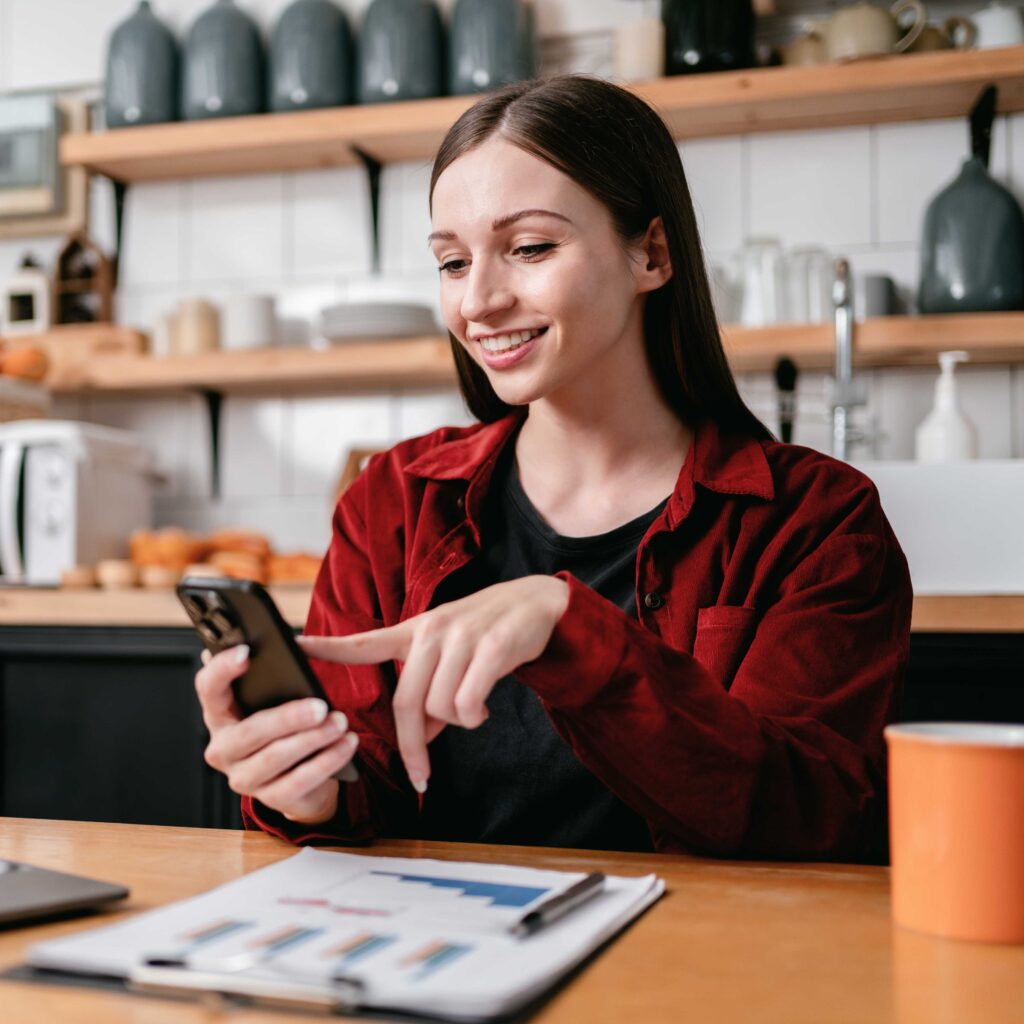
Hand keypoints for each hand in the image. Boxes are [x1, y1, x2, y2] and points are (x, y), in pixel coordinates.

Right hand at [194, 645, 359, 824]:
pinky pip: (300, 781)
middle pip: (249, 731)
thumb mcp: (280, 698)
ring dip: (313, 739)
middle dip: (287, 718)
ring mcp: (243, 778)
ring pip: (276, 758)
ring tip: (341, 722)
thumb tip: (295, 644)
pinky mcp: (271, 799)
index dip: (222, 669)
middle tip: (321, 706)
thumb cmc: (288, 724)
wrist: (302, 777)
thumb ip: (278, 675)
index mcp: (220, 714)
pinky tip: (347, 744)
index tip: (248, 652)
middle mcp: (223, 749)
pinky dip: (327, 761)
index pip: (208, 689)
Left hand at [298, 575, 569, 793]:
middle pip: (407, 703)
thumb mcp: (451, 650)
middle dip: (413, 747)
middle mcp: (432, 632)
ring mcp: (461, 639)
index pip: (365, 642)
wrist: (538, 604)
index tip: (295, 646)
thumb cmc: (490, 632)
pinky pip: (469, 704)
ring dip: (457, 724)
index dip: (329, 647)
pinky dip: (475, 717)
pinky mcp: (491, 649)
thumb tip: (418, 736)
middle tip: (422, 774)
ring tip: (473, 710)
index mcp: (416, 631)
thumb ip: (429, 687)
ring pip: (440, 707)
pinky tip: (485, 707)